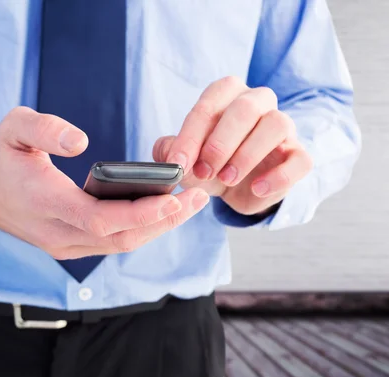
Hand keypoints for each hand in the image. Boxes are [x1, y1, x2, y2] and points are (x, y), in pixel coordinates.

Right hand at [0, 107, 209, 258]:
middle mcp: (56, 233)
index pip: (101, 218)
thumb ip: (45, 129)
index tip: (177, 198)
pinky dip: (139, 230)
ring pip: (119, 245)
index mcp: (45, 203)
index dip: (142, 212)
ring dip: (157, 228)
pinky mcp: (68, 246)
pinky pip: (111, 243)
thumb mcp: (14, 128)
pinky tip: (161, 212)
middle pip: (120, 238)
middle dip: (164, 222)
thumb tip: (81, 141)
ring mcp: (62, 245)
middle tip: (199, 198)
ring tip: (189, 204)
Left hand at [154, 76, 312, 215]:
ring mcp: (283, 127)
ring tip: (227, 179)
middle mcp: (259, 103)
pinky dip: (278, 176)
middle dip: (220, 142)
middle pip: (246, 107)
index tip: (178, 163)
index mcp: (227, 95)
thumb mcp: (186, 159)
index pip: (210, 103)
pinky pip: (300, 158)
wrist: (236, 189)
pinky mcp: (298, 155)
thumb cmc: (209, 163)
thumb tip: (168, 153)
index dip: (191, 135)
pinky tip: (256, 189)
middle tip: (204, 171)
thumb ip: (171, 152)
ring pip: (276, 124)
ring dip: (247, 154)